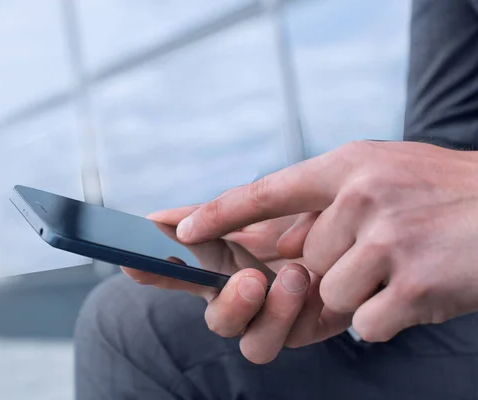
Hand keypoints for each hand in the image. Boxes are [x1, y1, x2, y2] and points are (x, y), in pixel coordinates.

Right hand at [123, 204, 351, 363]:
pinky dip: (307, 311)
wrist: (368, 217)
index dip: (154, 273)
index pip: (180, 277)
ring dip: (272, 315)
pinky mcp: (317, 326)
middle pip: (221, 323)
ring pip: (256, 345)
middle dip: (231, 306)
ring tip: (298, 275)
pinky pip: (301, 335)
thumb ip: (215, 213)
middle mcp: (249, 298)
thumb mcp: (262, 205)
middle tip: (250, 278)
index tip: (132, 263)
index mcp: (227, 267)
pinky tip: (322, 280)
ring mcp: (282, 316)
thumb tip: (154, 218)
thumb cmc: (309, 210)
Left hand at [175, 140, 477, 341]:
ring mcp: (385, 239)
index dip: (219, 212)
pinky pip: (365, 324)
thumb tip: (260, 247)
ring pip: (330, 295)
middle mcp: (359, 196)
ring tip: (407, 264)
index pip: (265, 191)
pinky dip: (389, 317)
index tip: (178, 226)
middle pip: (301, 262)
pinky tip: (421, 288)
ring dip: (362, 294)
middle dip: (328, 272)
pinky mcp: (410, 285)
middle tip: (379, 251)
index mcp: (345, 167)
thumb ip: (320, 210)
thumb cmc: (438, 199)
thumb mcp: (378, 179)